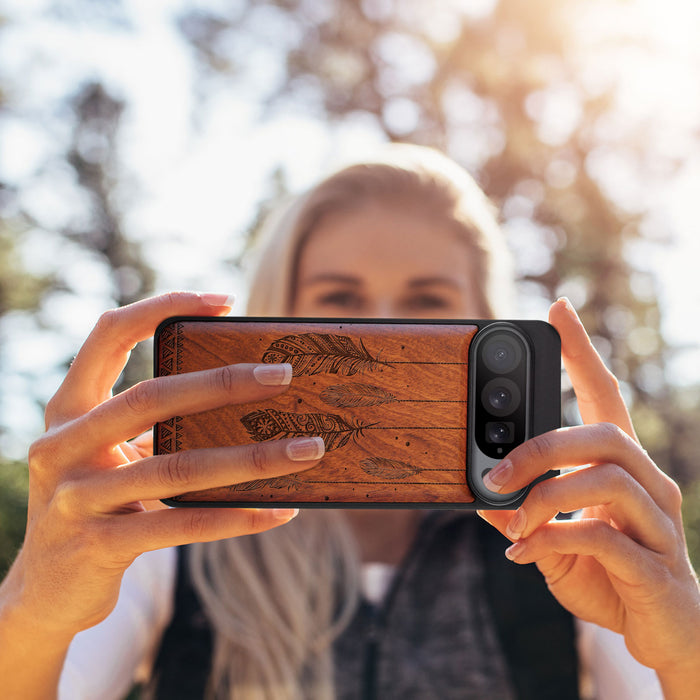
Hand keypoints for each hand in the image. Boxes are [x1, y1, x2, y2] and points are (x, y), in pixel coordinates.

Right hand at [2, 292, 324, 640]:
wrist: (45, 590)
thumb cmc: (97, 503)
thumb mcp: (110, 455)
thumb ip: (154, 426)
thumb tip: (246, 398)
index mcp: (68, 409)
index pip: (108, 334)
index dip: (162, 307)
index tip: (224, 301)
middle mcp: (62, 445)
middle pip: (151, 397)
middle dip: (223, 382)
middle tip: (284, 375)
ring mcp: (76, 498)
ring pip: (178, 467)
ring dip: (252, 458)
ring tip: (307, 449)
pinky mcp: (99, 546)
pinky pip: (182, 525)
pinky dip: (237, 517)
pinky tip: (279, 511)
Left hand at [478, 298, 699, 691]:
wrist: (664, 635)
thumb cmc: (610, 577)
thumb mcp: (554, 541)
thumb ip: (523, 516)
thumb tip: (480, 497)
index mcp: (622, 469)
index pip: (605, 396)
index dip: (582, 352)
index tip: (558, 309)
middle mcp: (649, 484)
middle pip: (604, 434)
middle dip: (541, 447)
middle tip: (495, 473)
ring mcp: (659, 523)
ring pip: (606, 479)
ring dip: (545, 497)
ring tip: (512, 522)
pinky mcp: (656, 566)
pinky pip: (604, 537)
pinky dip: (553, 539)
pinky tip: (525, 554)